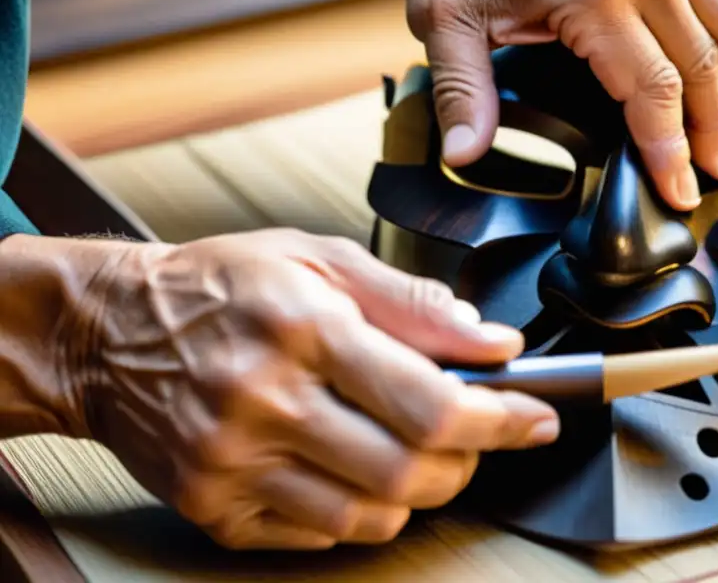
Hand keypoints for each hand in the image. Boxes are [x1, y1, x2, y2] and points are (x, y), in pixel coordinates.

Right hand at [51, 229, 557, 549]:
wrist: (106, 331)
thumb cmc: (217, 286)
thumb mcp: (317, 258)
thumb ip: (412, 301)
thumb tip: (491, 340)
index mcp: (304, 328)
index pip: (429, 401)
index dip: (501, 418)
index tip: (534, 418)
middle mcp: (265, 401)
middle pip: (410, 470)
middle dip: (467, 460)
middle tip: (473, 434)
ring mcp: (233, 463)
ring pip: (371, 514)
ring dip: (418, 488)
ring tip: (414, 449)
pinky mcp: (210, 505)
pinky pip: (316, 536)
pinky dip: (358, 510)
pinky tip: (350, 466)